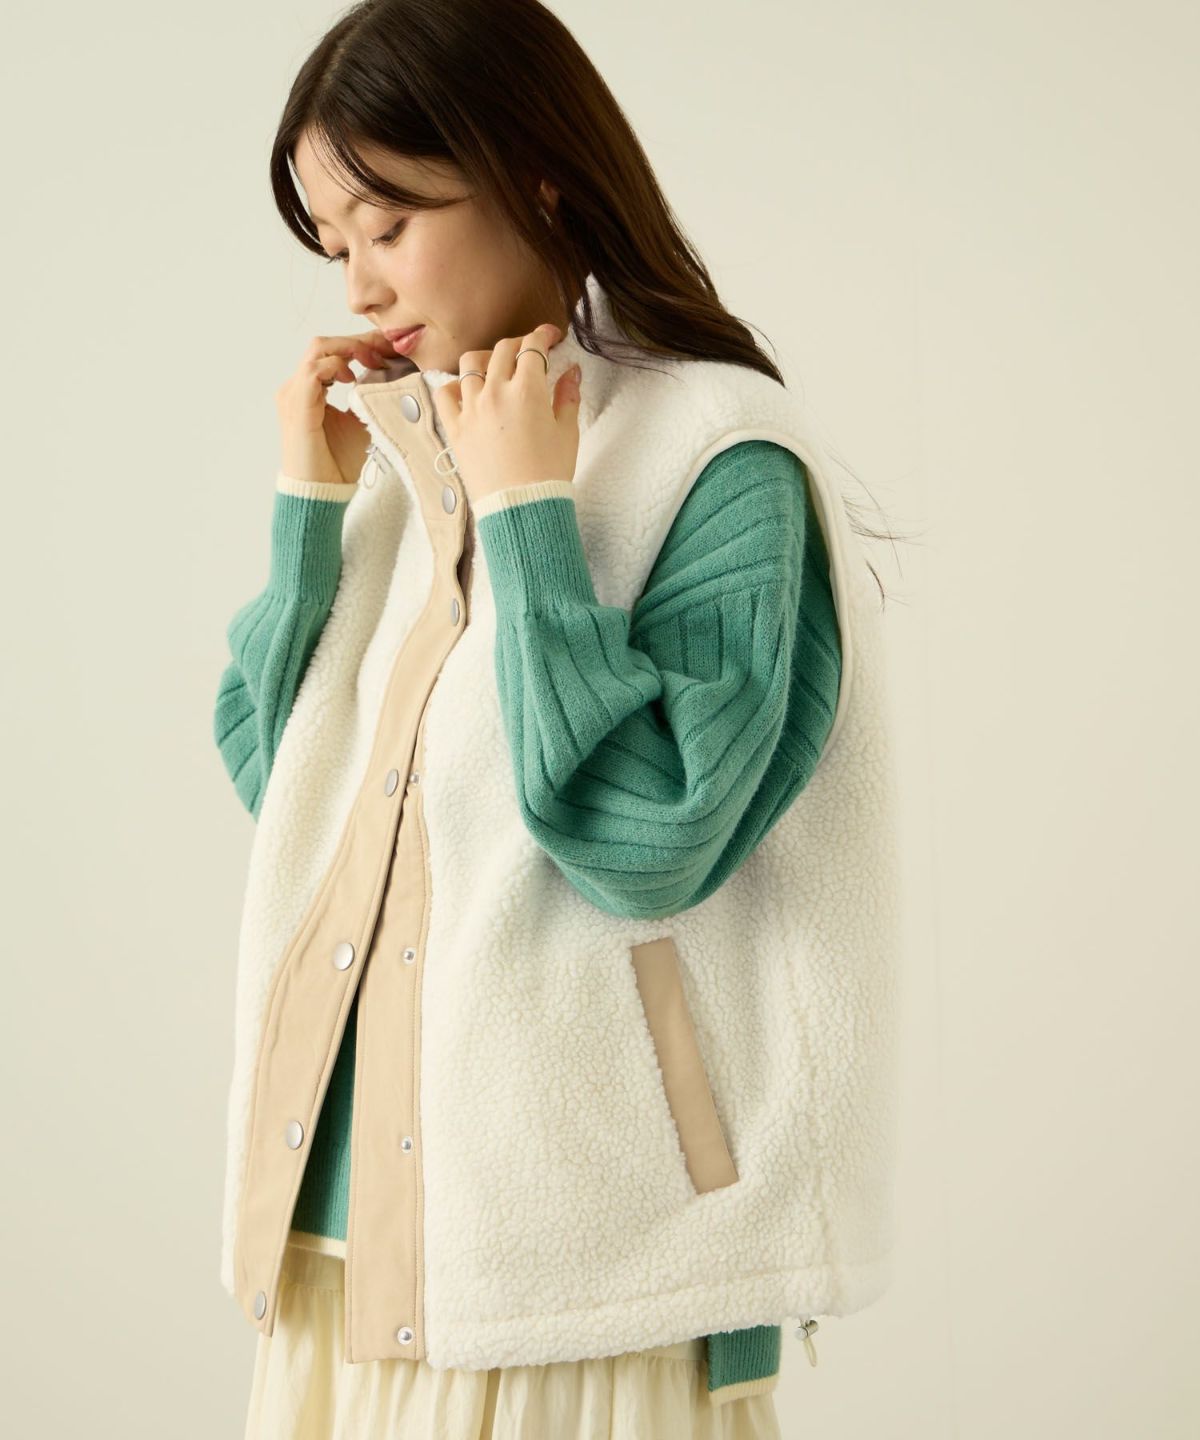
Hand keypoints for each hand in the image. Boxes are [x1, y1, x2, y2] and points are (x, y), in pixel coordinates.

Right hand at [276, 330, 396, 483]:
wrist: (319, 491)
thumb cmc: (337, 463)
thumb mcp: (361, 424)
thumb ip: (369, 400)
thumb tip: (394, 381)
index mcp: (308, 389)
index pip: (331, 352)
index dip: (360, 344)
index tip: (388, 347)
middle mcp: (296, 386)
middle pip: (324, 343)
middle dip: (358, 341)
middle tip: (385, 349)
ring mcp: (293, 392)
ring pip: (318, 349)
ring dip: (349, 349)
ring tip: (373, 361)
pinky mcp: (296, 403)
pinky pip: (314, 371)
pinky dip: (337, 367)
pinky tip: (354, 380)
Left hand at [429, 322, 581, 505]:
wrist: (520, 507)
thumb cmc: (548, 474)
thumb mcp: (567, 433)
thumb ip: (567, 396)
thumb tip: (571, 373)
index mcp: (528, 390)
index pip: (533, 346)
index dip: (544, 335)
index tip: (551, 337)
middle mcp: (496, 392)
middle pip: (504, 349)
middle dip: (519, 344)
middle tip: (530, 353)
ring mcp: (472, 408)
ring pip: (471, 363)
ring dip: (487, 358)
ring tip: (497, 368)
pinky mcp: (455, 427)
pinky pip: (445, 393)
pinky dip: (455, 385)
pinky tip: (468, 391)